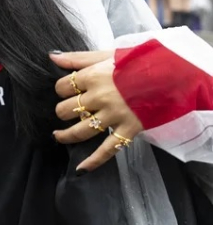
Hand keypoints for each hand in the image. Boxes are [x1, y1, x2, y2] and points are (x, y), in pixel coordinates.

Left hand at [51, 50, 142, 171]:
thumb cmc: (137, 62)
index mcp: (93, 77)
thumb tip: (53, 57)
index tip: (69, 90)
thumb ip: (77, 58)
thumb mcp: (106, 55)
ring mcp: (114, 115)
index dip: (62, 90)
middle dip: (64, 110)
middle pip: (66, 110)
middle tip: (70, 109)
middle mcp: (100, 97)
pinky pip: (107, 150)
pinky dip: (94, 161)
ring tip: (58, 135)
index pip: (62, 87)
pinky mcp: (128, 129)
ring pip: (80, 131)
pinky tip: (81, 169)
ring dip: (66, 135)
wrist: (171, 73)